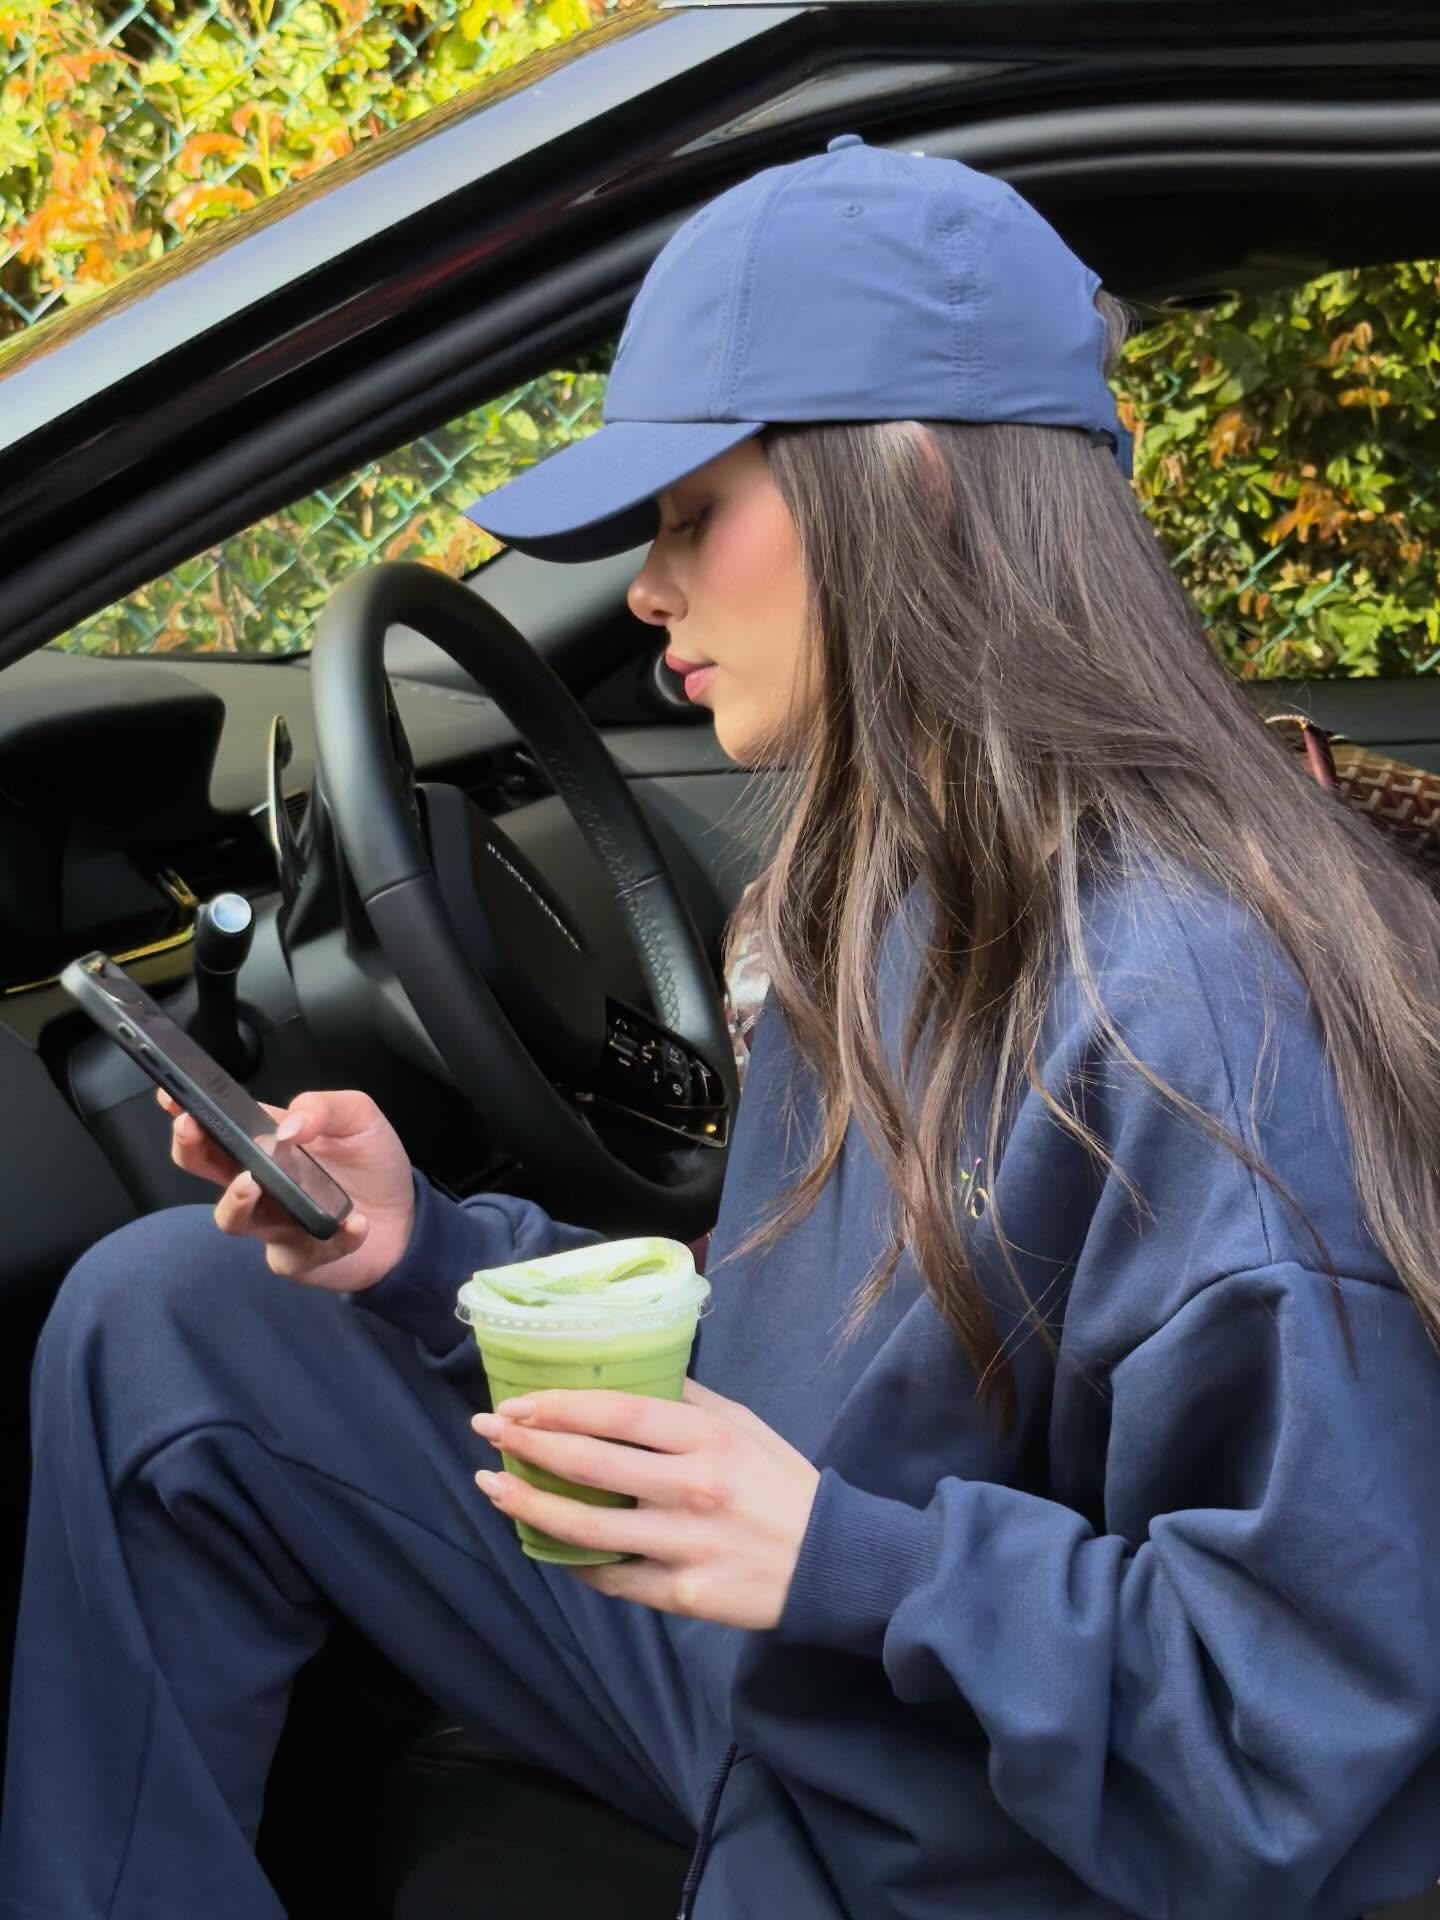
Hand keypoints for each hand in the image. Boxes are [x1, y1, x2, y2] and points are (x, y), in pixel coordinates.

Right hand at [157, 1085, 415, 1291]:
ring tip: (253, 1180)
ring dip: (236, 1199)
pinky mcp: (298, 1258)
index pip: (218, 1124)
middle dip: (190, 1148)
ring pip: (232, 1218)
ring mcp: (273, 1224)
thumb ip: (324, 1108)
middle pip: (203, 1167)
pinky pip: (301, 1253)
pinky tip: (355, 1223)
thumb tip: (288, 1125)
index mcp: (267, 1142)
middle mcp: (260, 1183)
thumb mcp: (359, 1118)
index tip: (172, 1096)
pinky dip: (332, 1238)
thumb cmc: (371, 1164)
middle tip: (193, 1130)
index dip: (188, 1110)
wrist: (405, 1218)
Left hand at [471, 1378, 819, 1629]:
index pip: (618, 1413)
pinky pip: (611, 1578)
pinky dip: (572, 1562)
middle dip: (528, 1444)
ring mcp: (685, 1544)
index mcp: (707, 1438)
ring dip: (529, 1504)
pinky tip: (544, 1544)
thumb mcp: (744, 1426)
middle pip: (591, 1464)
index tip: (517, 1403)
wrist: (830, 1563)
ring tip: (492, 1487)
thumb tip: (632, 1372)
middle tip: (486, 1431)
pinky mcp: (681, 1594)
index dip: (560, 1407)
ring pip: (586, 1528)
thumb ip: (688, 1400)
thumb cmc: (782, 1486)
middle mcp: (692, 1488)